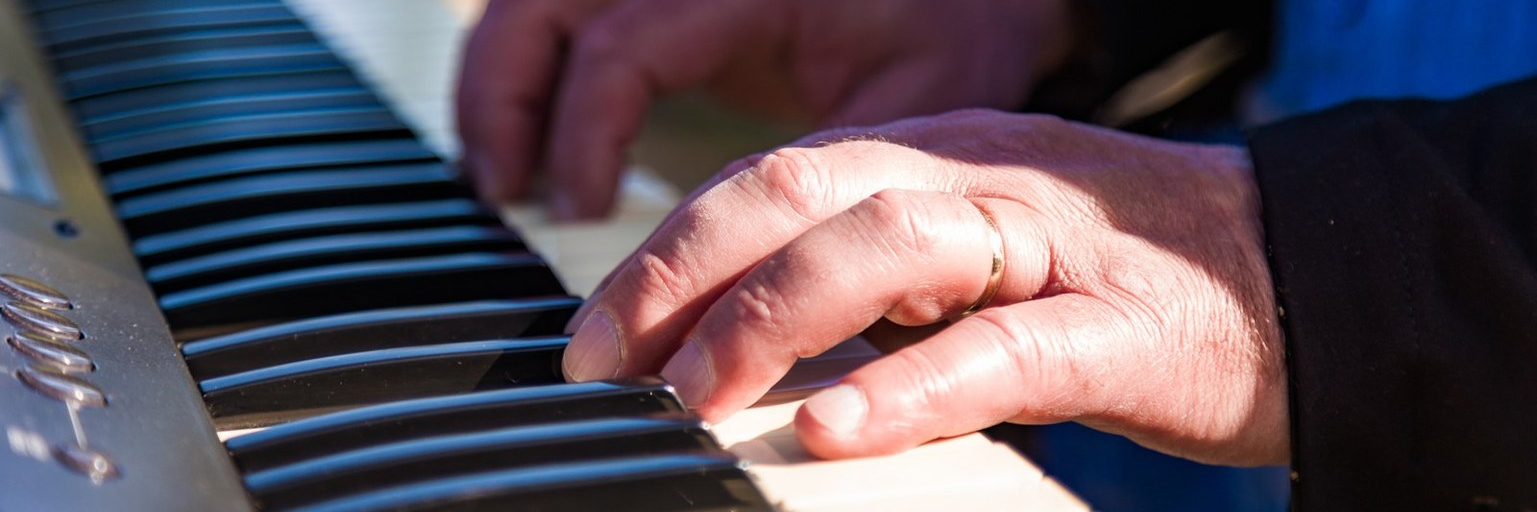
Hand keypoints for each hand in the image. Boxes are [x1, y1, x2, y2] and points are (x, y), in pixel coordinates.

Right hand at [455, 0, 1073, 218]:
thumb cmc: (961, 32)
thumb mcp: (914, 107)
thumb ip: (825, 174)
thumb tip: (746, 273)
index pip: (623, 48)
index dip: (583, 136)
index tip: (576, 214)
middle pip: (542, 4)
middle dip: (504, 100)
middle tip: (502, 194)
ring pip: (535, 0)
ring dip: (502, 80)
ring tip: (500, 172)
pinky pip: (564, 8)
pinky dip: (532, 65)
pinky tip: (534, 134)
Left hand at [563, 109, 1288, 464]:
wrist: (1305, 273)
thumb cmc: (1119, 279)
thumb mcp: (978, 262)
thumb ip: (875, 285)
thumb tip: (740, 344)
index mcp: (936, 160)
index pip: (774, 180)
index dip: (668, 251)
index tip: (590, 336)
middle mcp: (979, 178)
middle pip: (804, 190)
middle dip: (683, 271)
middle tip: (600, 363)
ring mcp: (1051, 244)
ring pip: (890, 244)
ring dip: (772, 317)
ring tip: (690, 394)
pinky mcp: (1121, 328)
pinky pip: (1004, 347)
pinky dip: (910, 385)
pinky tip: (833, 429)